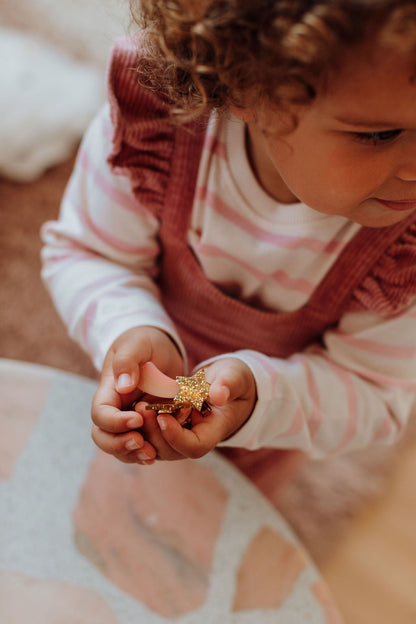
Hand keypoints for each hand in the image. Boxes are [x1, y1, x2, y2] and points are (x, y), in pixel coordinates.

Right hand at [91, 326, 183, 463]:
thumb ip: (128, 360)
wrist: (158, 347)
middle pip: (103, 437)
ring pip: (120, 448)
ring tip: (151, 455)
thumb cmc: (144, 342)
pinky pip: (139, 447)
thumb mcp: (136, 343)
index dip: (114, 421)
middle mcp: (115, 409)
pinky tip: (157, 455)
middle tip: (141, 443)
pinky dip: (145, 454)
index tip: (137, 419)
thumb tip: (124, 385)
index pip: (100, 413)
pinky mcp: (146, 427)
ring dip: (133, 455)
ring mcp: (129, 420)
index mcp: (109, 390)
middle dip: (119, 445)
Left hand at [134, 357, 256, 460]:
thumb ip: (229, 384)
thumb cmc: (233, 379)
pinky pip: (152, 434)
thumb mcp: (235, 377)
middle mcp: (195, 438)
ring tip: (138, 406)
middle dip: (155, 433)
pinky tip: (135, 406)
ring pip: (157, 446)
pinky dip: (142, 424)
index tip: (162, 416)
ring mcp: (181, 435)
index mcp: (214, 431)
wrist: (226, 382)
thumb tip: (219, 394)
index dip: (176, 436)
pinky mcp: (169, 427)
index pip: (194, 446)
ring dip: (145, 430)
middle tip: (141, 409)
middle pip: (171, 451)